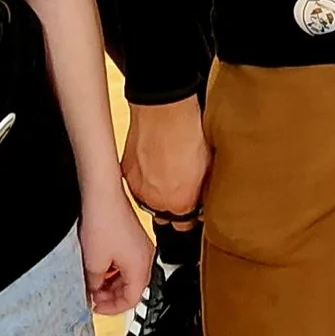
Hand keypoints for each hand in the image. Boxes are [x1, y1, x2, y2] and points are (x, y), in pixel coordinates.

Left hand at [79, 192, 153, 315]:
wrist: (102, 194)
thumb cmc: (103, 221)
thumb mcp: (93, 262)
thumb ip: (94, 284)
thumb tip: (92, 292)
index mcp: (141, 266)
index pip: (132, 299)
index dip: (112, 308)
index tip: (96, 308)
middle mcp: (146, 257)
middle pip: (132, 288)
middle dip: (111, 296)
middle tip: (92, 297)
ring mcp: (140, 247)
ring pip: (128, 275)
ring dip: (110, 283)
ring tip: (92, 282)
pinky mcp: (132, 238)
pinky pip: (125, 262)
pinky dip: (112, 269)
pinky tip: (98, 267)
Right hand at [123, 96, 209, 220]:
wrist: (164, 111)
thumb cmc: (189, 133)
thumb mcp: (209, 166)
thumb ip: (204, 189)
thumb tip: (204, 197)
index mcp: (179, 203)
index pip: (184, 224)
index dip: (191, 213)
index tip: (194, 204)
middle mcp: (154, 201)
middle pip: (164, 214)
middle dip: (173, 204)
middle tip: (181, 186)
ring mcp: (136, 187)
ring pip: (147, 199)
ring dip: (156, 191)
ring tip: (166, 171)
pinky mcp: (125, 171)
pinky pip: (135, 182)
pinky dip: (143, 176)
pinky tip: (153, 162)